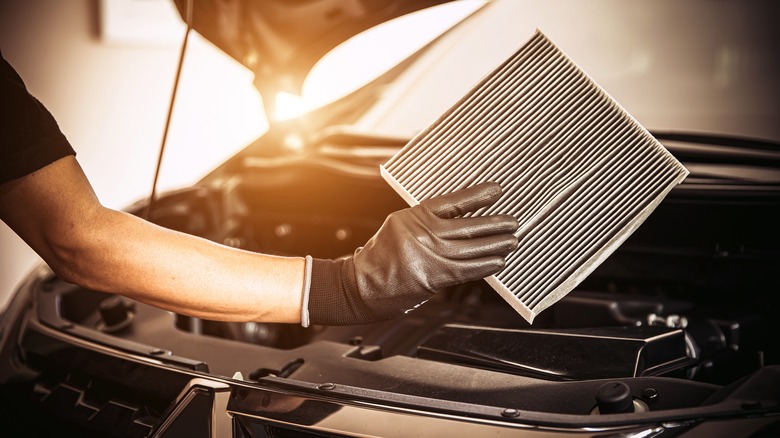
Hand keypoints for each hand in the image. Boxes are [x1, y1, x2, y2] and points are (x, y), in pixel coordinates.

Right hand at [306, 182, 518, 324]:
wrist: (364, 285)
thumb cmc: (383, 255)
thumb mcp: (400, 225)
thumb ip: (428, 220)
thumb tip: (464, 216)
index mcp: (415, 216)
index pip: (453, 201)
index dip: (477, 195)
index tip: (497, 190)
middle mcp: (423, 234)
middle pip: (468, 226)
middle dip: (495, 224)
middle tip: (513, 222)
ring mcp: (429, 256)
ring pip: (471, 248)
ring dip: (496, 245)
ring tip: (512, 240)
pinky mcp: (434, 277)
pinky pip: (467, 270)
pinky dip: (486, 265)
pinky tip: (499, 261)